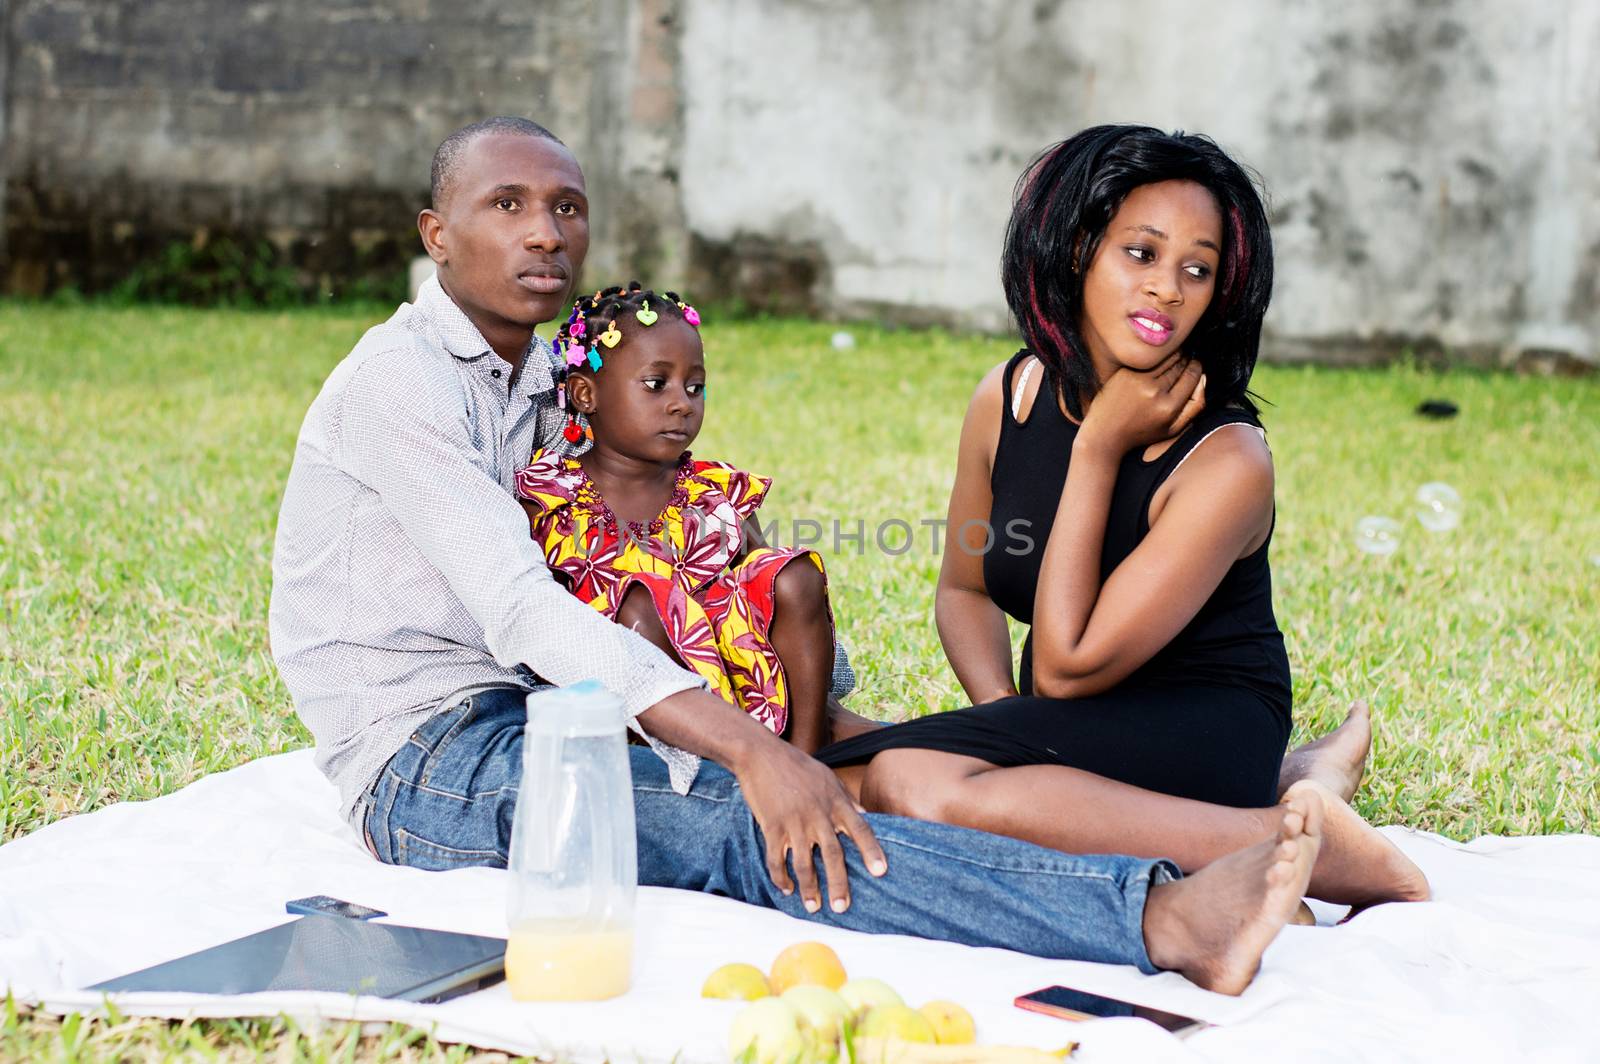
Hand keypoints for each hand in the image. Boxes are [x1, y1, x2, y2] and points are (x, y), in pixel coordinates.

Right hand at [733, 739, 887, 912]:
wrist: (761, 754)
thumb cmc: (797, 766)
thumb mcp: (829, 778)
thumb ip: (847, 799)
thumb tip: (865, 815)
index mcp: (835, 802)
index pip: (860, 828)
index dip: (871, 850)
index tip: (881, 872)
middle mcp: (818, 815)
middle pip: (832, 855)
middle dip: (838, 883)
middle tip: (842, 907)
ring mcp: (794, 822)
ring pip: (804, 863)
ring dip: (808, 888)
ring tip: (813, 907)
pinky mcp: (772, 826)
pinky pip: (776, 859)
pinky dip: (780, 877)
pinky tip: (786, 888)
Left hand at [1078, 355, 1205, 457]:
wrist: (1104, 433)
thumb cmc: (1141, 432)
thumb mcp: (1173, 429)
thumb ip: (1195, 406)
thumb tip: (1203, 378)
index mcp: (1169, 408)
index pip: (1193, 376)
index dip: (1196, 368)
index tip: (1194, 367)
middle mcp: (1155, 392)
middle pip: (1180, 364)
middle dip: (1185, 361)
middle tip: (1183, 362)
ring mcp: (1138, 381)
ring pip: (1165, 358)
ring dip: (1172, 356)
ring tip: (1172, 361)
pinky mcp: (1126, 373)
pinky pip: (1148, 360)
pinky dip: (1155, 359)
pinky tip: (1155, 364)